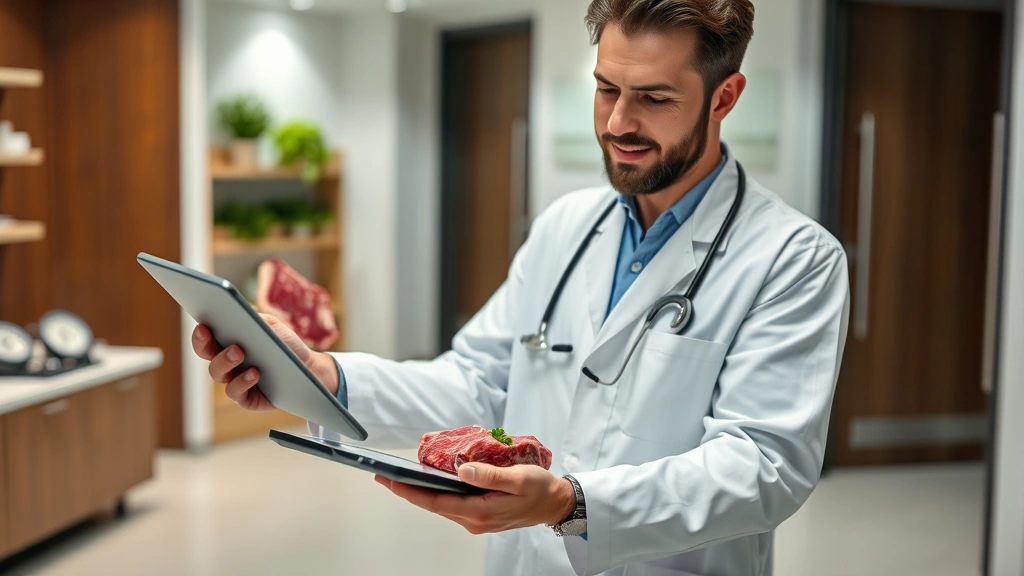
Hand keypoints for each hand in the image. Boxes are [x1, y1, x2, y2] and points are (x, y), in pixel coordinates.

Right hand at [191, 313, 339, 410]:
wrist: (308, 367)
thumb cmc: (285, 345)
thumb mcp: (272, 326)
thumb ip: (254, 318)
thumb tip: (237, 310)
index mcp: (227, 342)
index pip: (205, 338)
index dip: (200, 333)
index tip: (203, 324)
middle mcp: (226, 363)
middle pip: (206, 354)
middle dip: (204, 344)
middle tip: (211, 333)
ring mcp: (234, 381)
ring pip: (217, 373)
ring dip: (225, 361)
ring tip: (239, 352)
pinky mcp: (246, 399)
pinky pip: (235, 392)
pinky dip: (242, 382)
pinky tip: (254, 373)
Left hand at [374, 463, 575, 534]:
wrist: (555, 504)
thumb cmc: (540, 490)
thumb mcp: (519, 478)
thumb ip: (490, 475)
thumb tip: (462, 470)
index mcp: (480, 512)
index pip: (436, 502)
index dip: (410, 491)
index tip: (390, 480)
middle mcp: (474, 520)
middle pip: (433, 505)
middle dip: (409, 490)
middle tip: (386, 474)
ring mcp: (476, 519)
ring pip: (442, 505)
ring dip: (423, 491)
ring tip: (404, 474)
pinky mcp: (480, 514)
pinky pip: (453, 503)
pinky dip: (440, 491)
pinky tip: (433, 479)